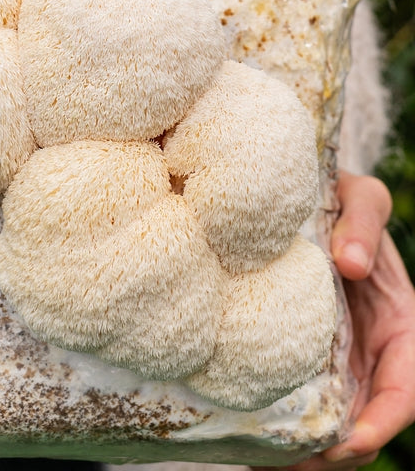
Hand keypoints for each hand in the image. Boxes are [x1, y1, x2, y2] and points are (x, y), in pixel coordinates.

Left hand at [253, 171, 414, 470]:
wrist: (308, 199)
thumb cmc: (343, 198)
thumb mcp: (363, 198)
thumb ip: (363, 223)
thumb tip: (350, 263)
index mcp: (403, 327)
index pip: (405, 391)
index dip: (383, 423)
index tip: (351, 441)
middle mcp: (373, 354)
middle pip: (364, 423)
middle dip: (335, 453)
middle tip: (291, 462)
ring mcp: (338, 361)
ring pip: (329, 422)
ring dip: (303, 451)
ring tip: (261, 458)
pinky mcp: (303, 357)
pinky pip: (297, 399)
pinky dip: (279, 423)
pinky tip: (244, 431)